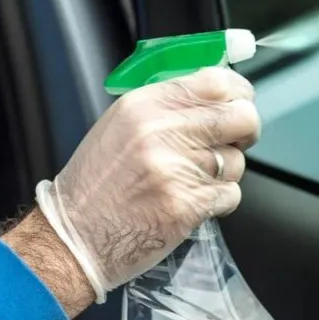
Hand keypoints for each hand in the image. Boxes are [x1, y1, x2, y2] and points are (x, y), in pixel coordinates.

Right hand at [34, 67, 259, 303]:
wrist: (72, 238)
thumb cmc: (97, 184)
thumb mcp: (123, 125)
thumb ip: (169, 105)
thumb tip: (219, 94)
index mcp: (145, 105)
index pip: (217, 81)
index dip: (239, 92)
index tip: (240, 102)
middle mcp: (161, 131)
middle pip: (241, 116)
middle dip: (245, 130)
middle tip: (233, 141)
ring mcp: (175, 169)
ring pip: (237, 160)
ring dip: (225, 172)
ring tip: (192, 180)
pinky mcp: (186, 205)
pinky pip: (231, 194)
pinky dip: (219, 201)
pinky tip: (190, 202)